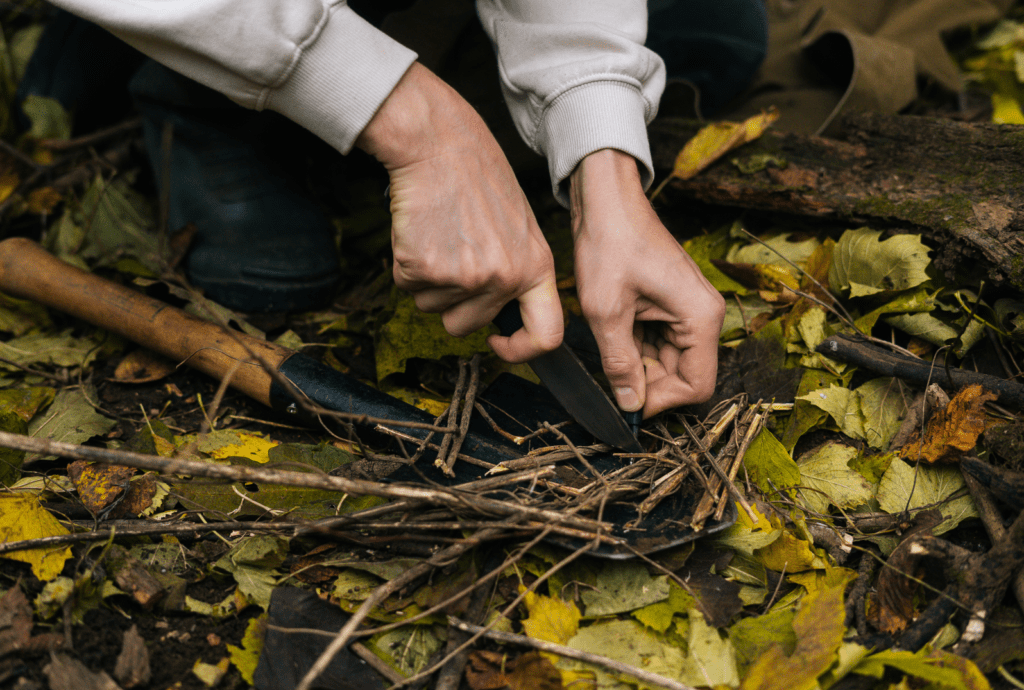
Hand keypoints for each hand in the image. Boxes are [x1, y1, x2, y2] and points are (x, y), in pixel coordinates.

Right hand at [356, 63, 562, 361]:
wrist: (437, 141)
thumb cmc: (476, 175)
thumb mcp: (519, 224)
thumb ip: (516, 269)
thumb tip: (503, 315)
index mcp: (536, 266)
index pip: (547, 333)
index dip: (521, 349)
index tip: (499, 342)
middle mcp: (504, 277)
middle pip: (467, 326)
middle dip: (452, 301)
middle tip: (452, 252)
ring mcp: (464, 276)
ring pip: (432, 308)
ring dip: (428, 280)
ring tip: (440, 233)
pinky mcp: (424, 268)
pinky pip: (407, 287)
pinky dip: (406, 263)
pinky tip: (420, 229)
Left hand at [570, 149, 724, 416]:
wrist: (606, 201)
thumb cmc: (610, 244)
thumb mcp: (606, 312)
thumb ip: (619, 363)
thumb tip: (629, 404)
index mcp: (700, 317)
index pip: (697, 386)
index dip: (661, 401)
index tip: (626, 402)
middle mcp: (704, 315)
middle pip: (684, 375)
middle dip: (647, 383)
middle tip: (609, 376)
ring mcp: (690, 309)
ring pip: (669, 361)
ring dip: (638, 364)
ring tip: (607, 344)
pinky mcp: (673, 305)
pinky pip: (660, 342)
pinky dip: (636, 347)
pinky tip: (613, 333)